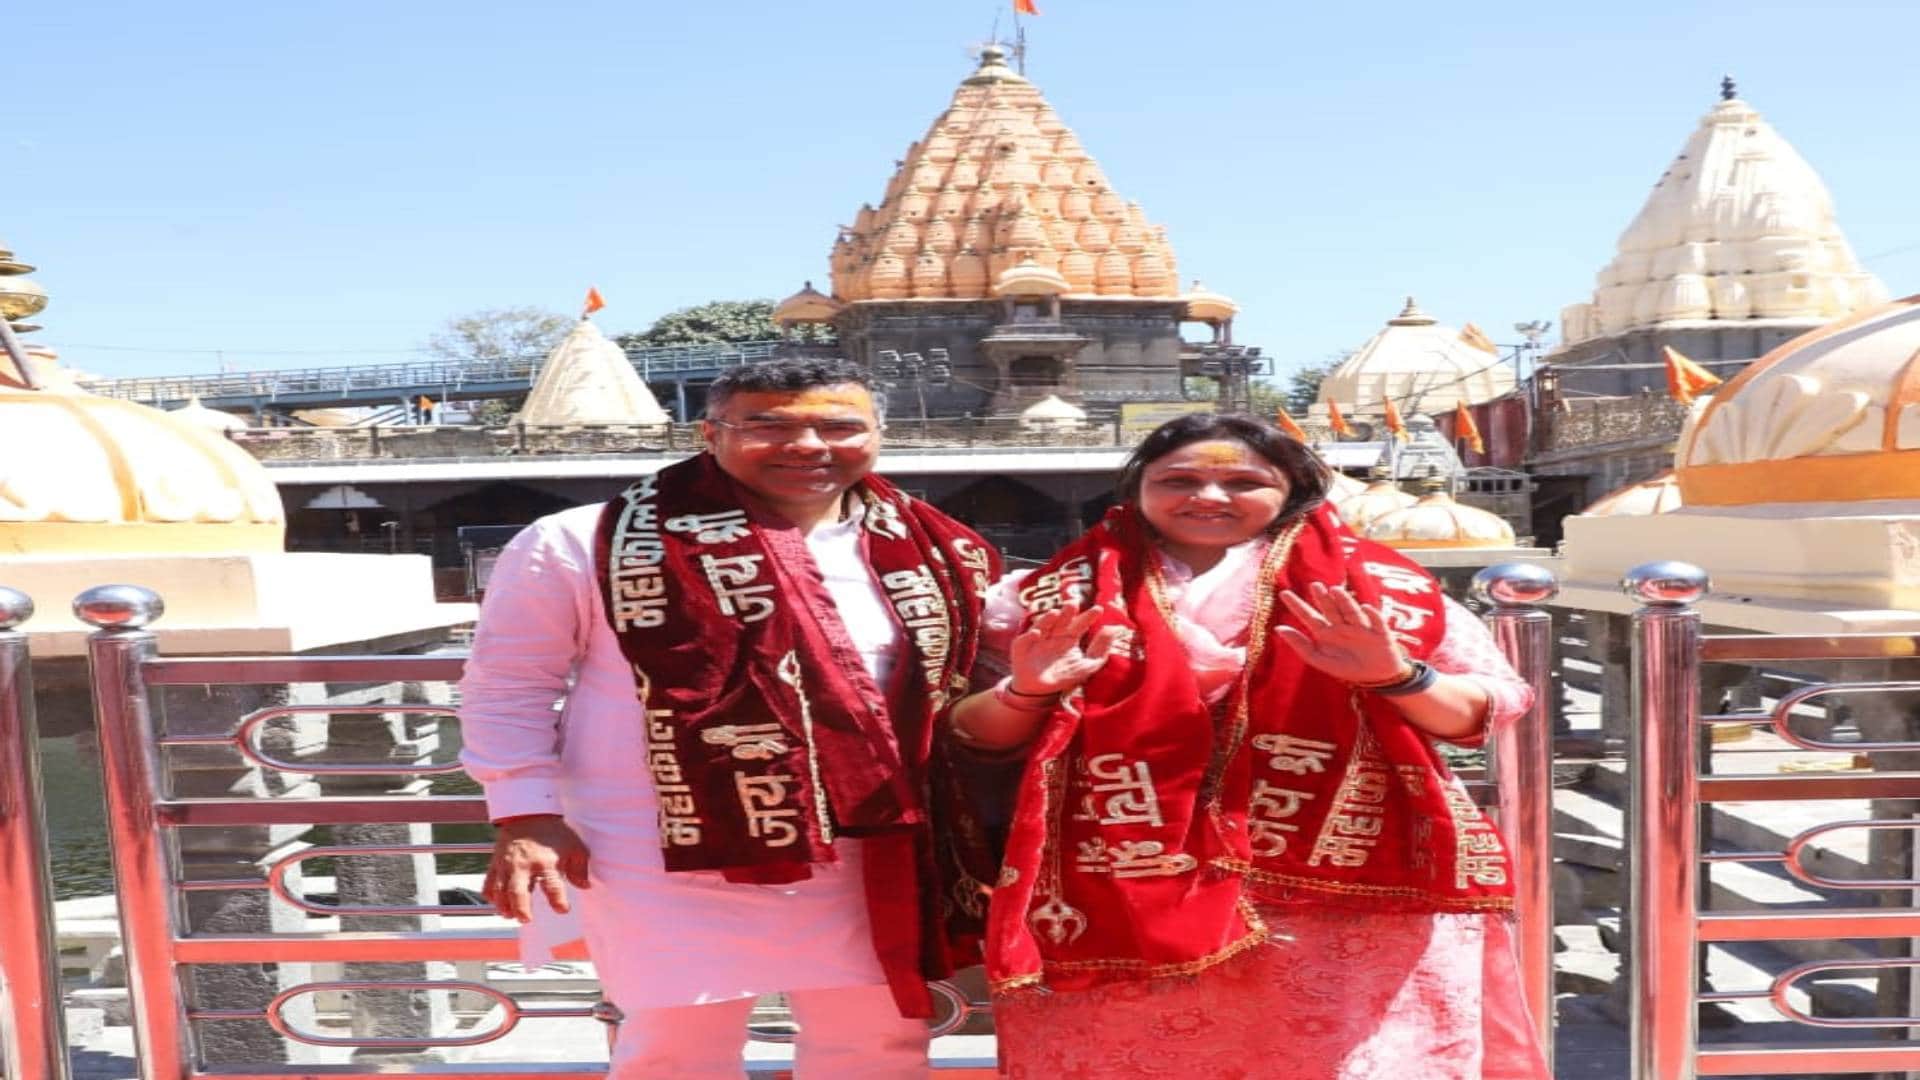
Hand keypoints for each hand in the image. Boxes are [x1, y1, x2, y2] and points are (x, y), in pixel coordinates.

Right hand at [481, 814, 590, 922]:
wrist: (529, 813)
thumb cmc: (554, 832)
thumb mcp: (574, 846)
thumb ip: (580, 868)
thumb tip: (584, 886)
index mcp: (546, 862)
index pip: (552, 886)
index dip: (558, 901)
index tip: (563, 910)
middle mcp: (524, 865)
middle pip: (518, 892)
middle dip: (521, 908)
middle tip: (526, 919)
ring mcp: (507, 865)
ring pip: (500, 891)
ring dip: (504, 906)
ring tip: (510, 915)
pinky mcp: (496, 863)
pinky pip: (489, 883)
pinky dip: (491, 895)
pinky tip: (496, 902)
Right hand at [1008, 603, 1125, 695]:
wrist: (1039, 691)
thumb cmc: (1064, 676)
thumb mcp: (1088, 666)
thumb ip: (1101, 649)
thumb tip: (1113, 629)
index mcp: (1069, 637)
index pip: (1080, 624)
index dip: (1088, 617)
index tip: (1099, 609)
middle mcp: (1053, 635)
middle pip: (1061, 620)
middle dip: (1067, 611)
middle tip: (1074, 603)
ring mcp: (1037, 640)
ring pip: (1043, 625)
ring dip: (1047, 619)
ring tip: (1056, 613)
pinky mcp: (1021, 647)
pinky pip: (1024, 640)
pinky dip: (1030, 636)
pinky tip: (1037, 634)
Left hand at [1274, 581, 1409, 684]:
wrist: (1376, 678)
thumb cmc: (1347, 668)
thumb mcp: (1320, 660)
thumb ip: (1300, 645)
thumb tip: (1278, 628)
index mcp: (1326, 632)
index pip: (1309, 616)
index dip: (1297, 605)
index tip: (1283, 593)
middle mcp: (1341, 625)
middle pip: (1330, 609)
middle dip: (1322, 598)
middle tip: (1314, 585)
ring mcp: (1360, 627)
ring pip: (1350, 611)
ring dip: (1344, 601)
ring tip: (1334, 590)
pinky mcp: (1379, 632)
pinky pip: (1376, 622)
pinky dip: (1372, 615)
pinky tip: (1365, 608)